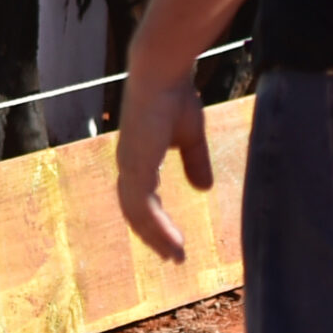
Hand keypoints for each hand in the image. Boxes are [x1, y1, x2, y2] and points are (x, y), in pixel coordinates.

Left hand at [115, 62, 211, 262]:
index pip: (140, 199)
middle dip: (153, 236)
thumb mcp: (191, 136)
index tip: (172, 240)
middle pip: (135, 212)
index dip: (154, 221)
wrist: (162, 75)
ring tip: (176, 256)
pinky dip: (156, 227)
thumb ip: (194, 162)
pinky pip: (143, 206)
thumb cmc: (175, 97)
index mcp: (138, 157)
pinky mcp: (136, 165)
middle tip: (173, 258)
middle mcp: (129, 164)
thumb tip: (203, 189)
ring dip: (156, 237)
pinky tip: (170, 241)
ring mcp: (130, 165)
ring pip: (138, 214)